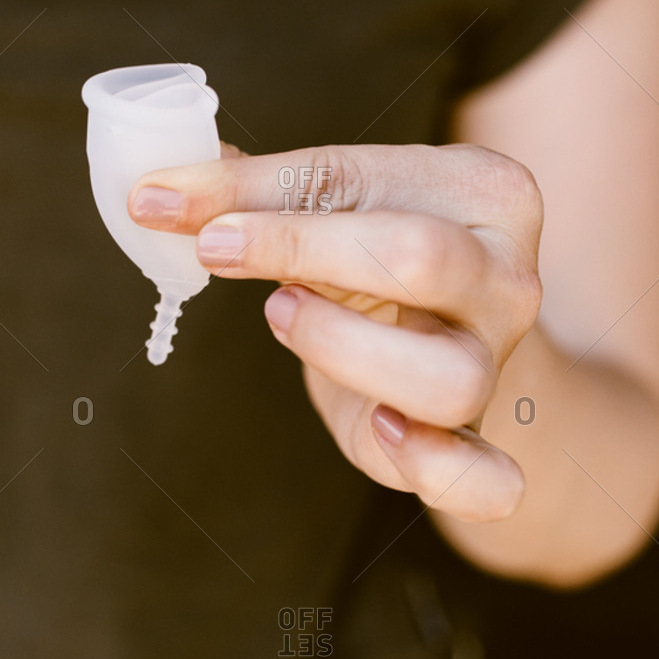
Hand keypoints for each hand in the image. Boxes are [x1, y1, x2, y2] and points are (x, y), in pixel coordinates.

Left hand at [129, 143, 543, 522]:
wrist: (448, 325)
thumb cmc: (376, 251)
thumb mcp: (325, 206)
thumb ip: (248, 194)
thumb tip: (152, 193)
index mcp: (482, 190)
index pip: (361, 180)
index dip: (252, 195)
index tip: (163, 203)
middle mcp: (506, 278)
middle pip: (424, 259)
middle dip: (301, 249)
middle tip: (216, 249)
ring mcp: (495, 364)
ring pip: (447, 377)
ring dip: (347, 350)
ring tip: (284, 317)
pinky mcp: (472, 439)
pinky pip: (488, 479)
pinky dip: (440, 469)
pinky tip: (382, 431)